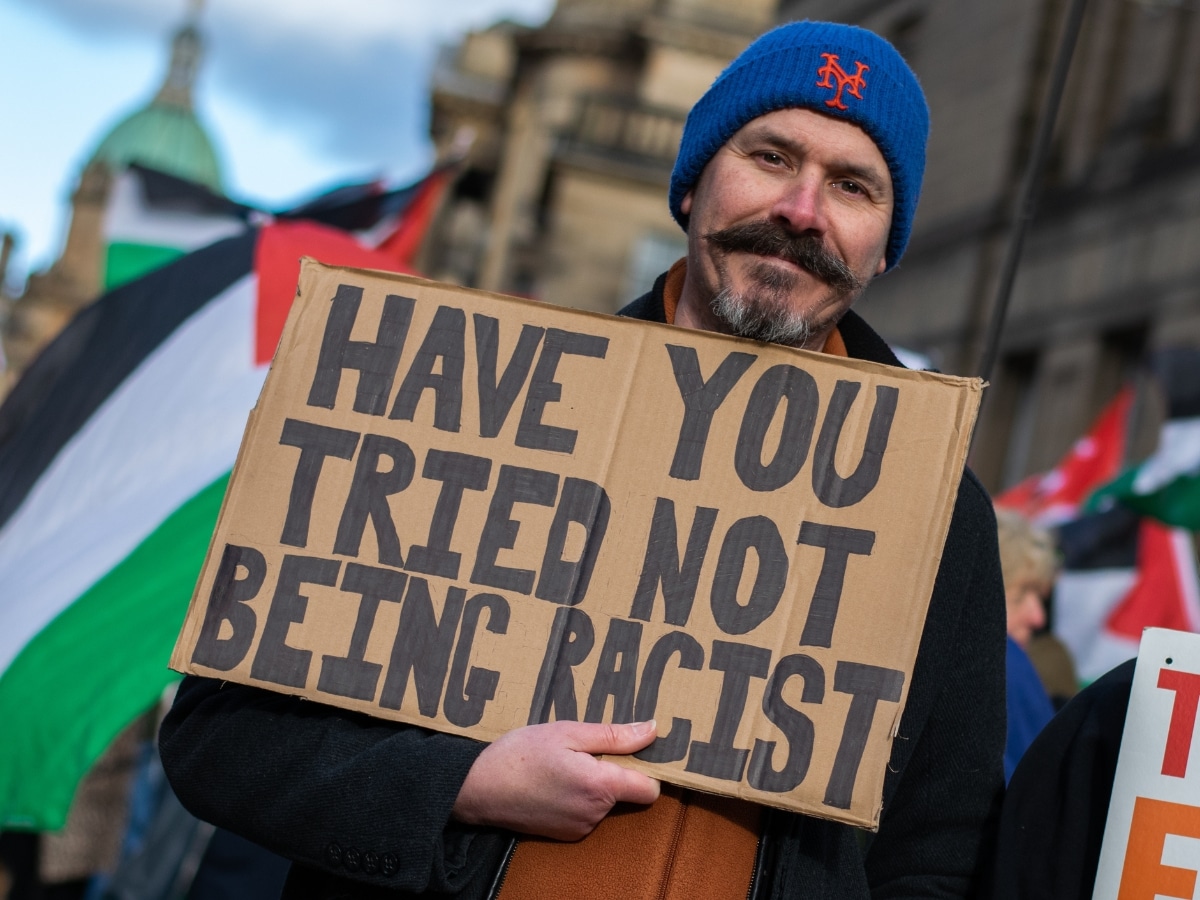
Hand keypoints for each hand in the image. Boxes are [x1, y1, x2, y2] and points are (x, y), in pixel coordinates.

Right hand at [451, 720, 660, 839]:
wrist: (477, 788)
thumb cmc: (520, 754)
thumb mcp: (567, 732)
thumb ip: (614, 735)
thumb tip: (653, 730)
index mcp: (599, 786)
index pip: (650, 789)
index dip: (647, 770)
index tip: (634, 751)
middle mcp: (594, 813)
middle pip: (625, 792)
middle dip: (612, 770)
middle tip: (582, 750)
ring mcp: (579, 827)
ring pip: (604, 802)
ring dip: (592, 784)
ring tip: (562, 764)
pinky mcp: (565, 834)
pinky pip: (586, 813)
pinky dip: (577, 798)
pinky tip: (553, 782)